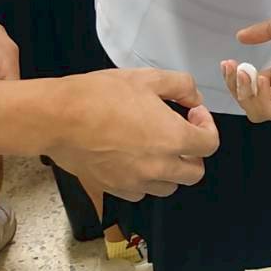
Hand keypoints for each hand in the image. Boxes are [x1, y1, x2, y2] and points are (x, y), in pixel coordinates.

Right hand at [46, 68, 218, 200]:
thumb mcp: (149, 78)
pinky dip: (145, 179)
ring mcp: (134, 182)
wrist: (60, 118)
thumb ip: (182, 86)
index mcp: (172, 139)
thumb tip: (194, 99)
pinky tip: (134, 157)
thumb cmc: (103, 96)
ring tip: (156, 144)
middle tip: (180, 131)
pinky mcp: (113, 189)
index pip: (210, 145)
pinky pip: (140, 192)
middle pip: (194, 173)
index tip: (192, 113)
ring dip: (170, 168)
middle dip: (193, 152)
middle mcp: (157, 168)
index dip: (206, 126)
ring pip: (168, 187)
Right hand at [221, 10, 270, 122]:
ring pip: (258, 111)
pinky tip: (263, 80)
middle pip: (249, 100)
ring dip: (245, 94)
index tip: (228, 61)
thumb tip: (240, 35)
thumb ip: (267, 30)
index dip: (236, 76)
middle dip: (234, 86)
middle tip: (232, 67)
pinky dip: (262, 100)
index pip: (250, 84)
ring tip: (244, 74)